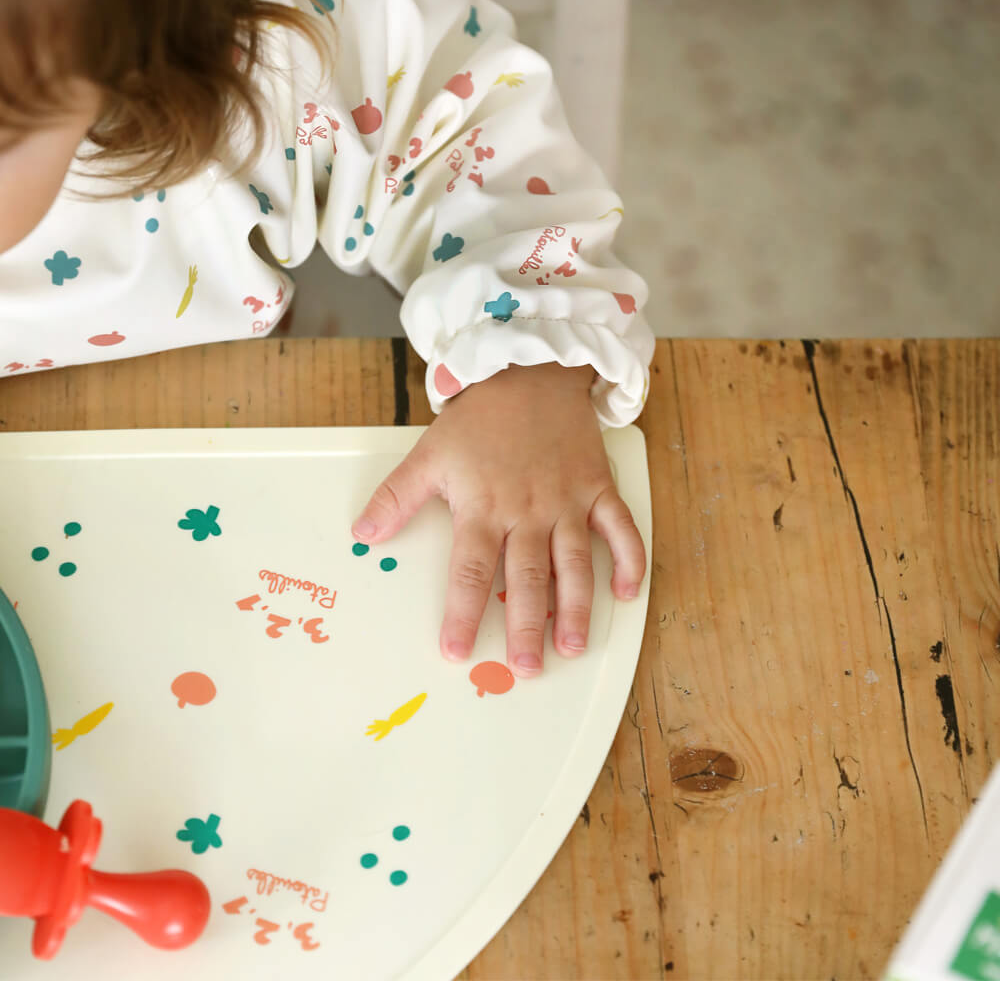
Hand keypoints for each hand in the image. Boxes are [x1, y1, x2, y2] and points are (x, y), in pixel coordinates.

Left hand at [351, 362, 645, 676]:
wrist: (528, 372)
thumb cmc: (479, 418)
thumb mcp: (429, 454)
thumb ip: (396, 497)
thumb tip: (362, 535)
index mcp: (483, 506)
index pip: (470, 571)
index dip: (462, 613)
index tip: (456, 650)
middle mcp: (528, 511)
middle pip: (526, 578)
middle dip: (526, 627)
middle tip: (526, 667)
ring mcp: (567, 500)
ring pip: (574, 563)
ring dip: (575, 607)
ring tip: (572, 646)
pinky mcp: (597, 487)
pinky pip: (619, 527)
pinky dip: (628, 559)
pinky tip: (626, 592)